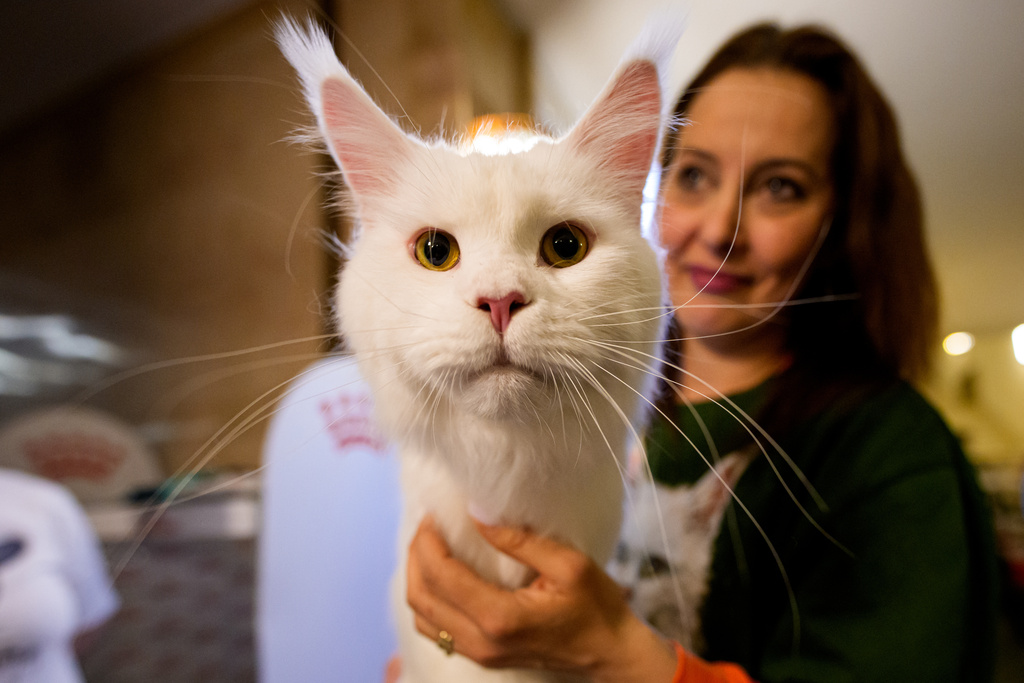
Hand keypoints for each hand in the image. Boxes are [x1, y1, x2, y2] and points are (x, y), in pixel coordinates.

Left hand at [405, 516, 678, 682]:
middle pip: (420, 596)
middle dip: (416, 554)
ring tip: (430, 545)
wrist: (610, 653)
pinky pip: (435, 629)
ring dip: (417, 577)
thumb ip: (520, 540)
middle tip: (428, 524)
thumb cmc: (597, 607)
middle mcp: (481, 641)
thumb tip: (477, 514)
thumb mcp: (567, 564)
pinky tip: (441, 575)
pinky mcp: (481, 655)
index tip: (433, 514)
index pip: (440, 575)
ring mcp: (479, 653)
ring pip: (421, 616)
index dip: (428, 540)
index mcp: (499, 617)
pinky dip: (428, 599)